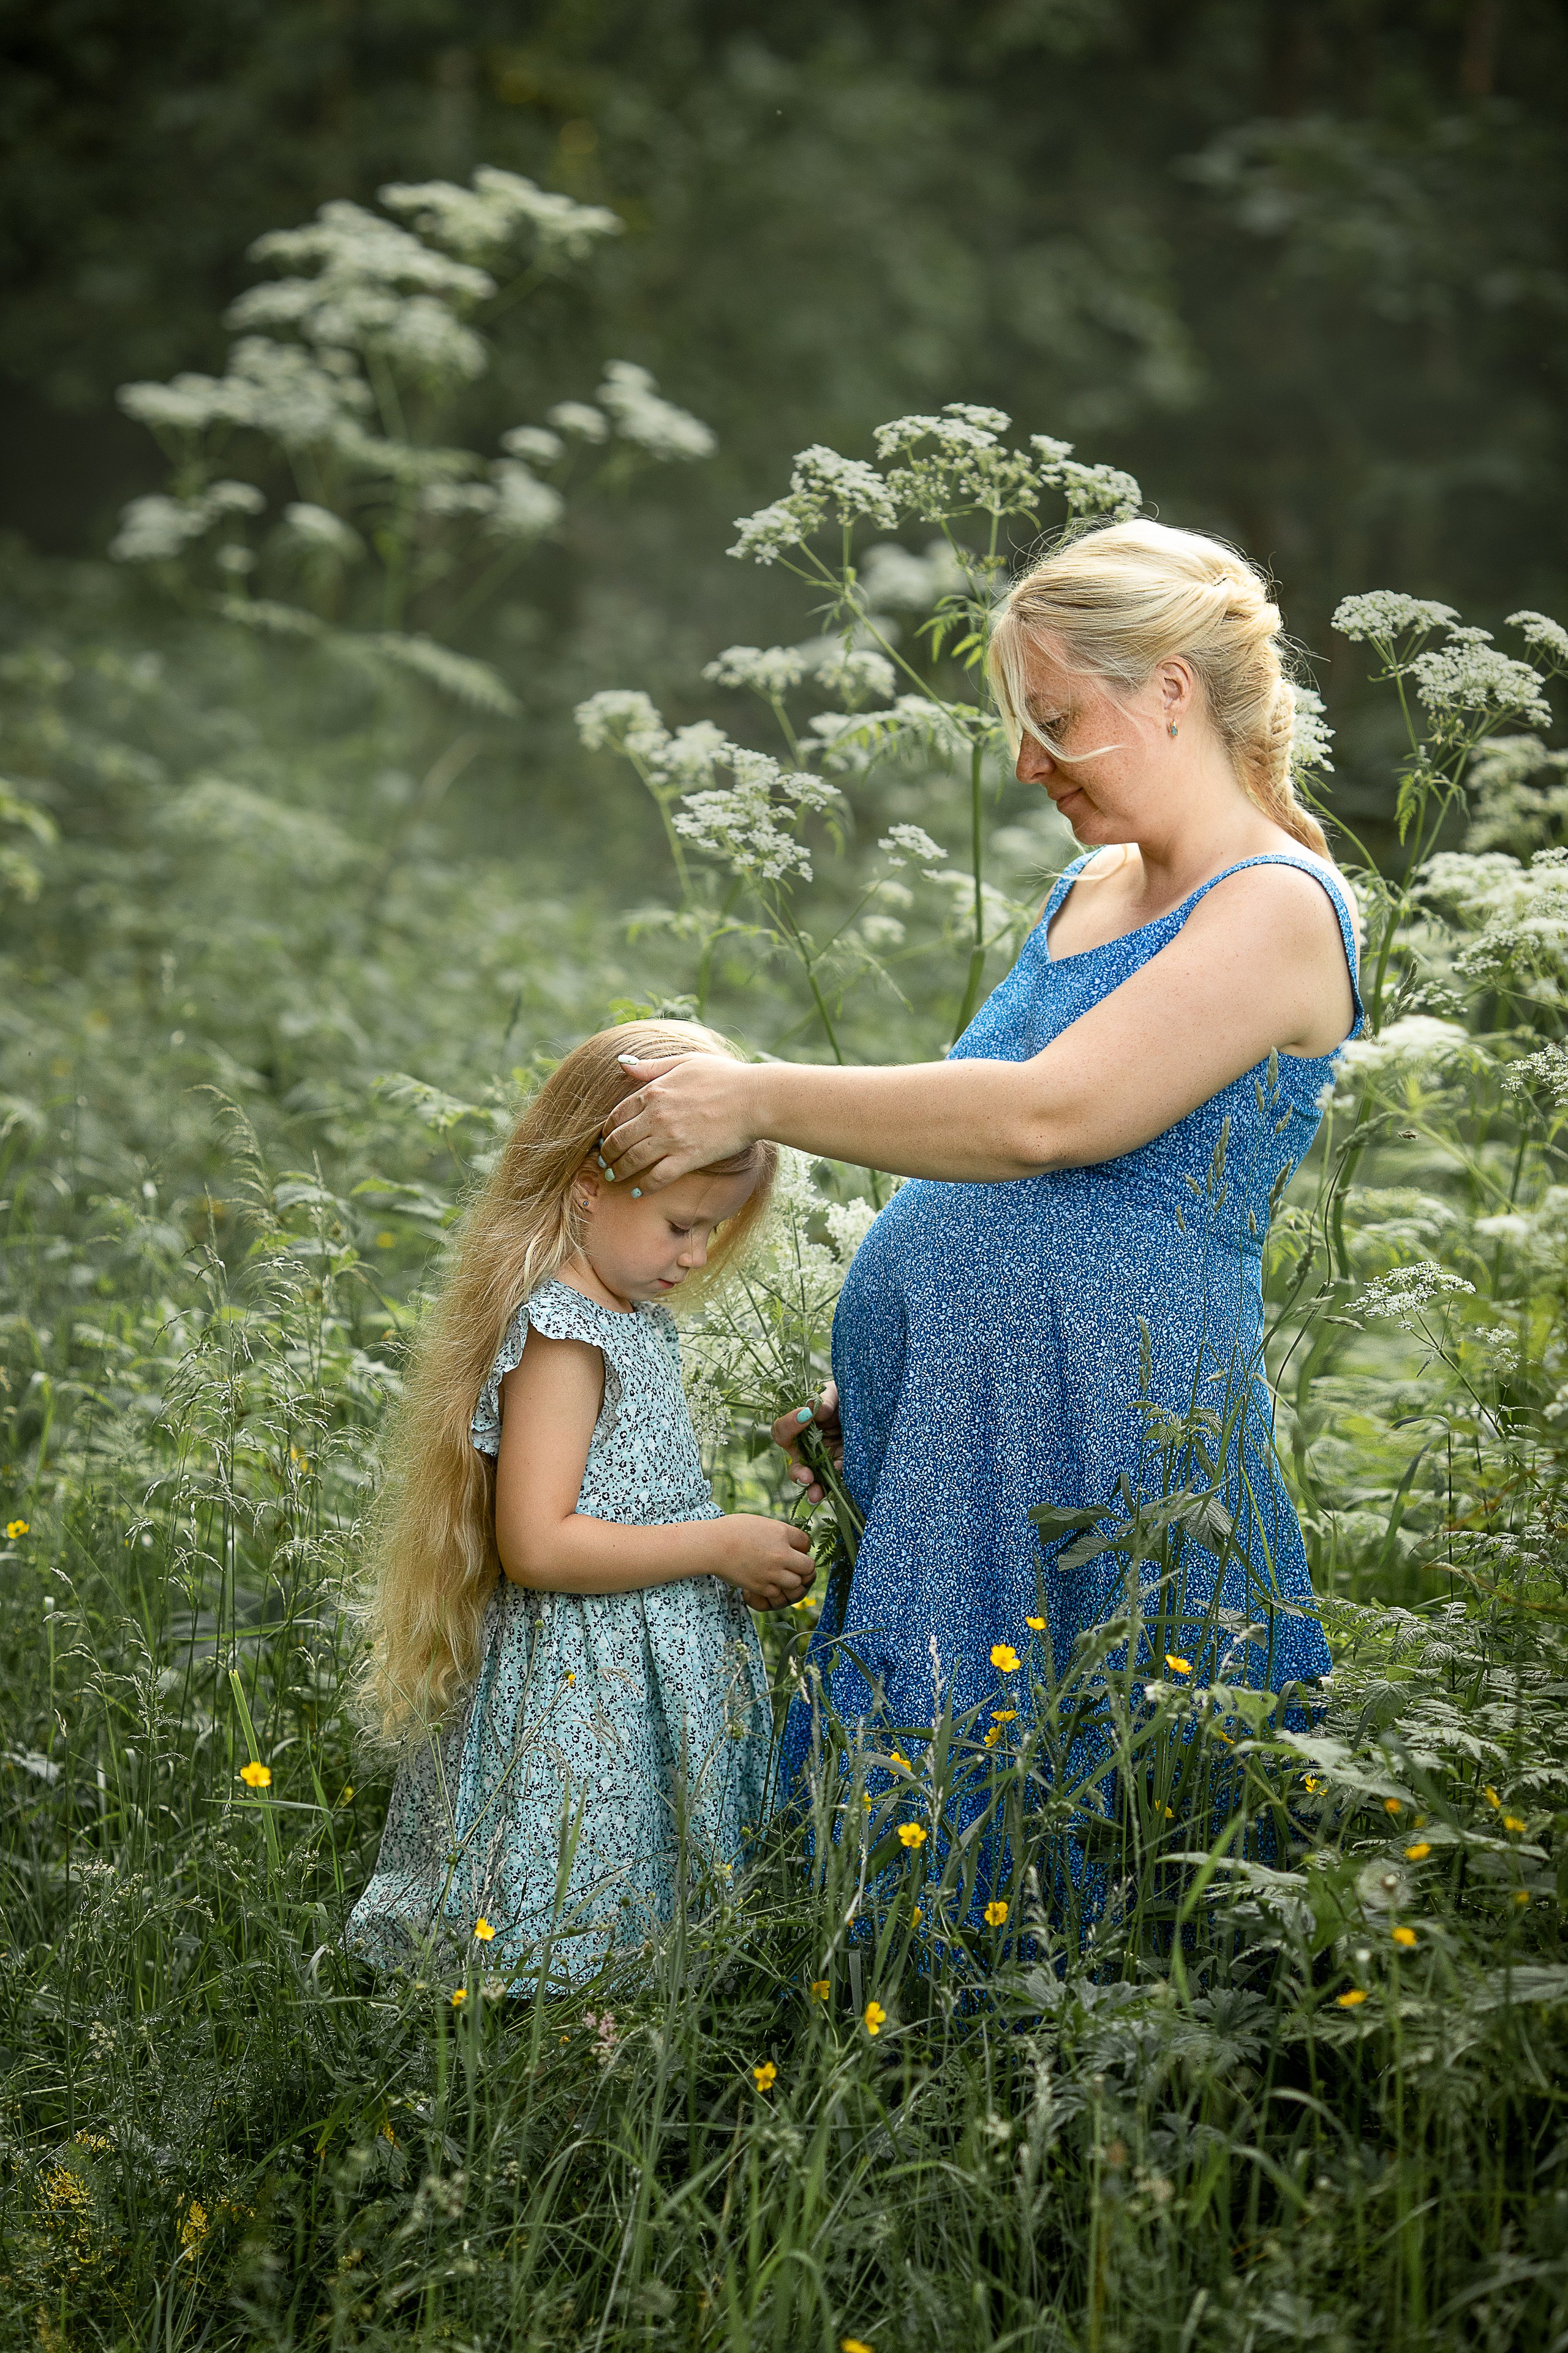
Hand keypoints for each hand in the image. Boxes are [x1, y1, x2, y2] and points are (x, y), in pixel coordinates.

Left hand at [601, 1054, 759, 1190]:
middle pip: (619, 1140)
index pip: (618, 1114)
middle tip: (604, 1162)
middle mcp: (656, 1116)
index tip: (606, 1138)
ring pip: (633, 1160)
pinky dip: (644, 1186)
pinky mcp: (687, 1158)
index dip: (608, 1129)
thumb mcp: (685, 1062)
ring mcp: (671, 1139)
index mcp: (654, 1091)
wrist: (754, 1098)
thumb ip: (652, 1066)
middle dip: (607, 1154)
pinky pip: (657, 1177)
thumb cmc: (725, 1077)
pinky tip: (638, 1191)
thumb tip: (621, 1062)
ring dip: (619, 1171)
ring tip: (614, 1178)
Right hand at [712, 1513, 813, 1610]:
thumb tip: (791, 1544)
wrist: (711, 1545)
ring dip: (792, 1581)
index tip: (794, 1549)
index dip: (802, 1547)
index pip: (806, 1543)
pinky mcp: (760, 1586)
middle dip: (803, 1567)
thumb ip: (779, 1533)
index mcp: (781, 1533)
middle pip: (808, 1566)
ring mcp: (772, 1572)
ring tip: (782, 1576)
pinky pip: (777, 1593)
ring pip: (796, 1583)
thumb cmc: (732, 1530)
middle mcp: (781, 1554)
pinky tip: (767, 1582)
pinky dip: (775, 1590)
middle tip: (793, 1565)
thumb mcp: (761, 1523)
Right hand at [772, 1383, 842, 1505]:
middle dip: (799, 1473)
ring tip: (817, 1494)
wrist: (870, 1404)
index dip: (789, 1425)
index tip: (806, 1415)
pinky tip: (840, 1486)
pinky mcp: (843, 1467)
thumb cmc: (845, 1395)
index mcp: (799, 1427)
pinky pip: (837, 1480)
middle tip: (807, 1476)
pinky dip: (837, 1484)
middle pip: (795, 1464)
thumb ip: (825, 1399)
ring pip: (814, 1479)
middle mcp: (808, 1447)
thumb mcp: (837, 1392)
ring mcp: (825, 1460)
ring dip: (814, 1488)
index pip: (783, 1431)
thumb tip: (814, 1409)